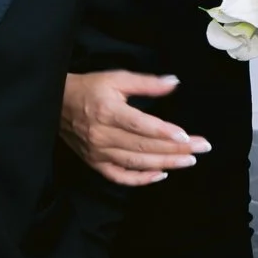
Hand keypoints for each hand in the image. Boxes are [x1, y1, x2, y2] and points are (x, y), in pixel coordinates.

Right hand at [61, 70, 204, 187]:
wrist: (56, 103)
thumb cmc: (89, 89)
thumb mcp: (116, 78)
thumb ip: (146, 83)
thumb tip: (173, 83)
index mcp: (108, 112)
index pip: (140, 126)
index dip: (164, 132)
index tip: (186, 136)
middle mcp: (102, 135)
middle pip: (144, 146)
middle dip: (175, 149)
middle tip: (201, 148)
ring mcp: (98, 152)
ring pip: (136, 163)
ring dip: (165, 163)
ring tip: (189, 160)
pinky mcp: (95, 162)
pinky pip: (119, 176)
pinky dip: (140, 179)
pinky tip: (160, 175)